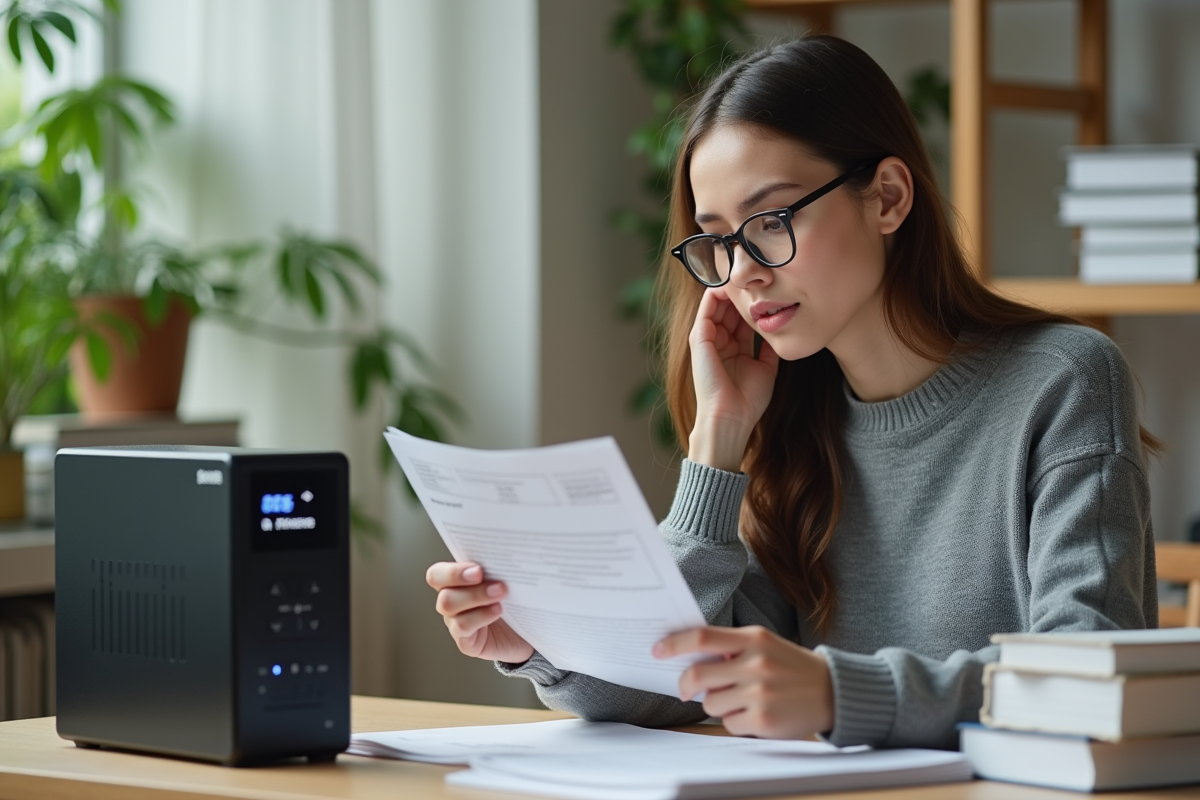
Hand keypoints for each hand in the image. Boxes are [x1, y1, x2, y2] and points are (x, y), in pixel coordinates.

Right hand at [426, 561, 533, 663]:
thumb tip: (505, 551)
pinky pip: (462, 627)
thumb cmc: (517, 604)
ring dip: (475, 596)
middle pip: (441, 590)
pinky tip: (498, 610)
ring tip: (500, 593)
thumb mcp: (508, 581)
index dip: (452, 571)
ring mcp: (456, 622)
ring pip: (449, 605)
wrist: (529, 634)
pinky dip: (481, 616)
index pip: (437, 574)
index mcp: (457, 583)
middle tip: (485, 576)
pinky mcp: (466, 642)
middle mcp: (452, 602)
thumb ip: (497, 567)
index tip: (477, 568)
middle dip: (460, 578)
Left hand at [653, 626, 833, 738]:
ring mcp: (760, 693)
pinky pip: (729, 724)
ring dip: (716, 704)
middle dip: (685, 684)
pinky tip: (754, 713)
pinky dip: (735, 721)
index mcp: (753, 639)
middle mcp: (756, 664)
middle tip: (685, 689)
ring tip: (740, 699)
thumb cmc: (790, 665)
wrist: (832, 690)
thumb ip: (731, 647)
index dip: (675, 644)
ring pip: (710, 703)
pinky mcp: (764, 721)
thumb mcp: (764, 644)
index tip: (658, 650)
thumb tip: (689, 658)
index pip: (702, 637)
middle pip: (698, 675)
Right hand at [688, 288, 779, 470]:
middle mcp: (719, 340)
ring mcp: (707, 338)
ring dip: (731, 286)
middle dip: (743, 289)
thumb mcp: (765, 368)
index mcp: (734, 347)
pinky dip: (718, 292)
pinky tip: (733, 281)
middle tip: (758, 269)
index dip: (754, 300)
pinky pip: (707, 308)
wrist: (730, 417)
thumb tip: (778, 330)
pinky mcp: (699, 338)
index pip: (742, 316)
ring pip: (718, 303)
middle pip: (730, 306)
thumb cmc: (747, 400)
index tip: (769, 284)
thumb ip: (769, 349)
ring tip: (746, 270)